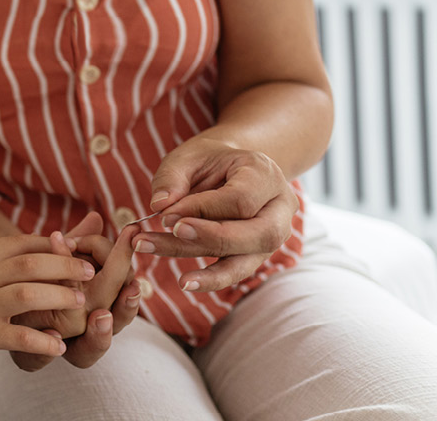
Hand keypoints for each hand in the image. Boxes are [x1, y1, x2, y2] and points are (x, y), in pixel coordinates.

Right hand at [0, 234, 94, 362]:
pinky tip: (59, 346)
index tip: (74, 248)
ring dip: (61, 297)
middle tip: (90, 271)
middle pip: (32, 263)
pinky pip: (18, 337)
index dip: (52, 244)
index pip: (21, 242)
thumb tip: (23, 254)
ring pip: (30, 294)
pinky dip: (43, 341)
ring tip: (81, 303)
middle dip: (66, 265)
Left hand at [9, 214, 140, 371]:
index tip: (136, 281)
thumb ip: (77, 242)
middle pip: (114, 327)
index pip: (122, 304)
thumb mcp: (58, 257)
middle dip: (125, 311)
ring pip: (87, 351)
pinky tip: (49, 332)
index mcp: (97, 306)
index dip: (131, 297)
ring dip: (98, 335)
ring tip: (100, 315)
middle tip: (129, 291)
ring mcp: (60, 344)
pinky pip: (42, 354)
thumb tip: (95, 216)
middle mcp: (83, 331)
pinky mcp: (30, 350)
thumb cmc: (37, 271)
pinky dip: (45, 347)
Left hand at [136, 137, 298, 291]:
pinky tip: (186, 283)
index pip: (239, 200)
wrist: (231, 166)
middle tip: (173, 232)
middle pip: (258, 234)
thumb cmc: (207, 159)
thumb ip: (172, 178)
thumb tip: (159, 206)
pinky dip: (212, 279)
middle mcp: (280, 206)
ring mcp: (275, 233)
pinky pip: (239, 270)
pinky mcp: (258, 252)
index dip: (201, 209)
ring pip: (249, 258)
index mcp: (265, 173)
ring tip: (177, 278)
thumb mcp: (187, 157)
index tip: (165, 215)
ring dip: (208, 270)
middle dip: (212, 238)